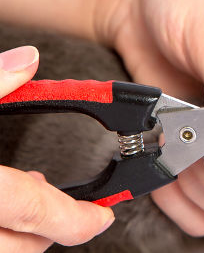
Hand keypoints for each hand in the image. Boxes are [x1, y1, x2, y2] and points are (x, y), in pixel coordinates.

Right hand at [0, 46, 114, 251]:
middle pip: (22, 244)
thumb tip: (28, 60)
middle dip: (55, 228)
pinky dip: (3, 229)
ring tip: (35, 195)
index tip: (102, 217)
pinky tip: (3, 202)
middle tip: (75, 209)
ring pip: (5, 249)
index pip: (34, 211)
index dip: (76, 220)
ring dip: (26, 229)